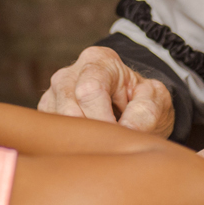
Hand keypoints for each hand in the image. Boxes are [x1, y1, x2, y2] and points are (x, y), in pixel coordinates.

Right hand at [36, 46, 175, 137]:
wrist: (132, 104)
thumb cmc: (142, 99)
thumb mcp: (156, 100)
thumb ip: (145, 112)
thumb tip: (125, 131)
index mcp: (98, 61)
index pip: (90, 91)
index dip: (104, 119)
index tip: (120, 134)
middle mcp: (70, 73)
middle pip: (70, 109)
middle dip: (93, 131)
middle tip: (112, 143)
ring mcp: (54, 93)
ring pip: (58, 123)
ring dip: (82, 139)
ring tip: (104, 141)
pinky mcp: (48, 113)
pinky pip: (53, 133)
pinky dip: (72, 143)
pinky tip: (89, 143)